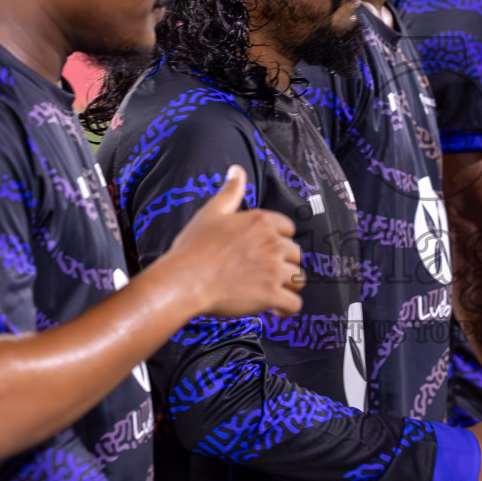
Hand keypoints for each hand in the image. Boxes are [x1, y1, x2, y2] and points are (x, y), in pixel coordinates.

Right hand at [165, 166, 304, 317]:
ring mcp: (273, 270)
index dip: (279, 241)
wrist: (183, 281)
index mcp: (260, 222)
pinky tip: (276, 309)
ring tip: (272, 291)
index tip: (268, 251)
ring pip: (298, 279)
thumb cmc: (193, 249)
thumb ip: (230, 191)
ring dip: (288, 286)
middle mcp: (271, 244)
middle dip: (284, 264)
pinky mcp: (270, 295)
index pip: (288, 228)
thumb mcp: (211, 212)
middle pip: (296, 254)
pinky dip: (287, 308)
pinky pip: (294, 303)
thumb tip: (237, 171)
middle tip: (267, 274)